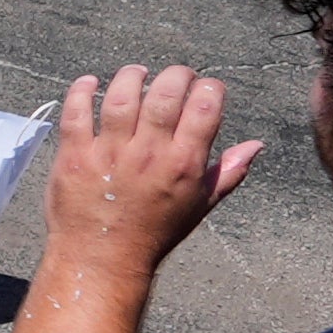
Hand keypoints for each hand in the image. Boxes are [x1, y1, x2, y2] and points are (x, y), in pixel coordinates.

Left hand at [39, 65, 262, 274]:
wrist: (101, 260)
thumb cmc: (155, 233)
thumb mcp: (200, 206)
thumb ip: (229, 172)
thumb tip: (257, 145)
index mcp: (184, 164)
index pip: (205, 108)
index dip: (209, 88)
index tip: (204, 87)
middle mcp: (148, 154)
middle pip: (165, 93)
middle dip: (175, 74)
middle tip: (175, 76)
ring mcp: (109, 153)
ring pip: (121, 96)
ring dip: (131, 76)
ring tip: (137, 73)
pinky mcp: (75, 156)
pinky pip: (76, 113)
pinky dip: (82, 91)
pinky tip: (90, 82)